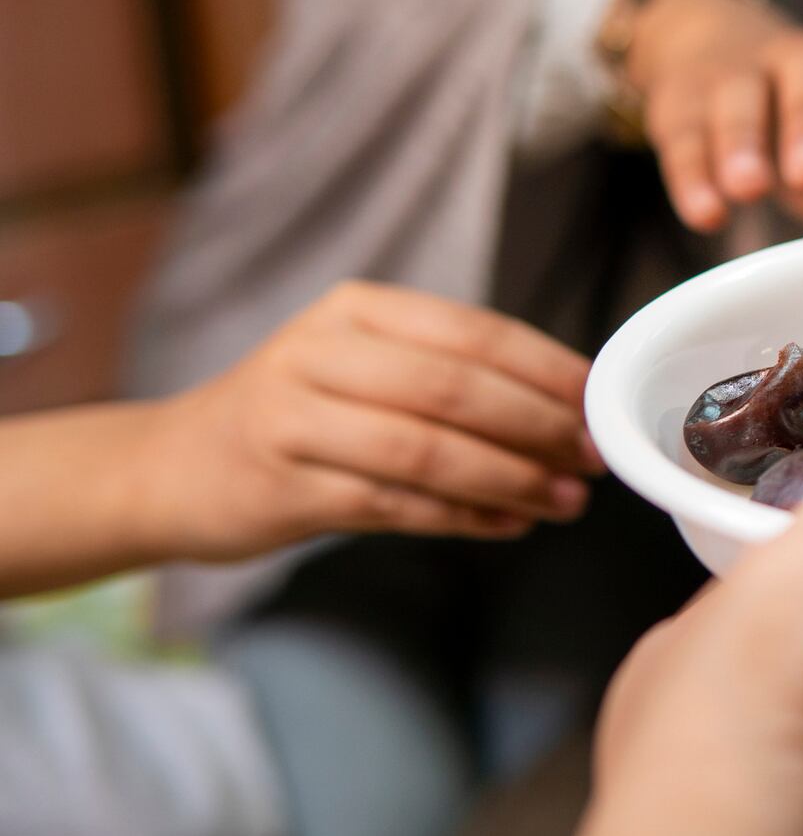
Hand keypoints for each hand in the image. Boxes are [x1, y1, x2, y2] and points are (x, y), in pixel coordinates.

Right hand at [139, 282, 595, 559]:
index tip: (597, 404)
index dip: (548, 371)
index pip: (475, 333)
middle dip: (539, 428)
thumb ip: (449, 373)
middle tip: (591, 460)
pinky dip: (463, 518)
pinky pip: (395, 507)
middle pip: (457, 391)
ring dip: (511, 481)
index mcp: (356, 311)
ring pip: (430, 453)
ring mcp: (295, 421)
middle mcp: (320, 354)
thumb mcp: (360, 363)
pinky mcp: (283, 489)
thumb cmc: (297, 413)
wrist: (171, 467)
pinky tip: (508, 524)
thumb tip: (567, 405)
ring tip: (565, 501)